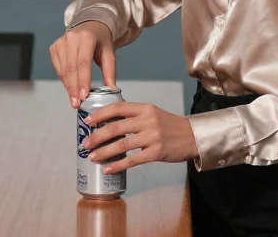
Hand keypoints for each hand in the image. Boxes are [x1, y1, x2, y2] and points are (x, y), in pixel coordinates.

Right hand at [50, 21, 115, 107]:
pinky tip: (70, 87)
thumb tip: (111, 91)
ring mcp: (60, 42)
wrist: (90, 25)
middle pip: (71, 68)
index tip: (83, 96)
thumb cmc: (100, 41)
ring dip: (68, 86)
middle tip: (76, 103)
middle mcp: (71, 38)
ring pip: (63, 70)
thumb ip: (110, 72)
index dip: (83, 80)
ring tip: (74, 99)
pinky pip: (58, 68)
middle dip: (73, 88)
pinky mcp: (54, 47)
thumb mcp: (109, 53)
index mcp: (87, 37)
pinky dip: (63, 79)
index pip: (83, 63)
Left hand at [79, 102, 199, 174]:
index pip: (118, 108)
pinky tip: (108, 168)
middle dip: (97, 136)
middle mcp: (148, 120)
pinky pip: (132, 160)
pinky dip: (118, 165)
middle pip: (116, 127)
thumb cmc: (170, 126)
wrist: (192, 137)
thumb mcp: (153, 113)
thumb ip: (134, 116)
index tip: (87, 121)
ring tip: (92, 157)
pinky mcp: (156, 152)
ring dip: (103, 152)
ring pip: (121, 144)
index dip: (100, 114)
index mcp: (145, 108)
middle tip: (85, 143)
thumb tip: (108, 123)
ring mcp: (152, 137)